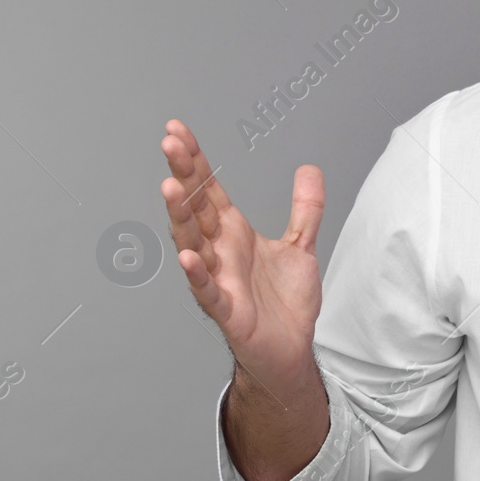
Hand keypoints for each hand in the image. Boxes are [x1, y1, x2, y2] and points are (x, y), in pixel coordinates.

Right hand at [160, 119, 324, 387]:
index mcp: (233, 233)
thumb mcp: (301, 246)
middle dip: (183, 175)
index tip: (176, 130)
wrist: (290, 350)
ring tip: (171, 187)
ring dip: (180, 216)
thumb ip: (306, 209)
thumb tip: (310, 168)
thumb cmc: (285, 302)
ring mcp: (219, 280)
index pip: (209, 189)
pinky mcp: (227, 310)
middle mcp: (219, 252)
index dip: (195, 160)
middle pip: (195, 208)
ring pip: (192, 243)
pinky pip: (208, 290)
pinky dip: (197, 273)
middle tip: (170, 143)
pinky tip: (189, 255)